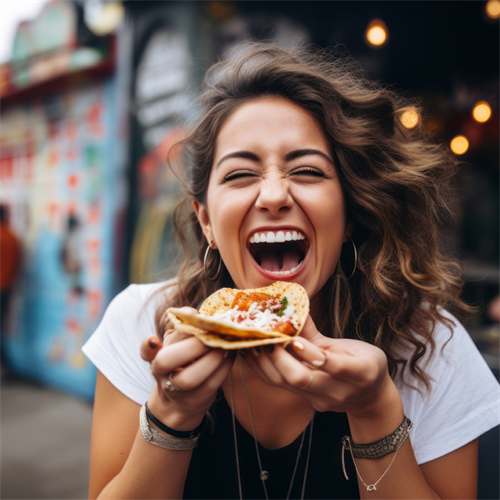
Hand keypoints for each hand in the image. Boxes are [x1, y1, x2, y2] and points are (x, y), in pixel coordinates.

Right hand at [140, 308, 234, 430]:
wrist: (179, 403)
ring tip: (225, 345)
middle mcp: (162, 375)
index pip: (157, 344)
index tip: (181, 324)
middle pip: (167, 361)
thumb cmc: (181, 365)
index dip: (168, 334)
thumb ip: (181, 329)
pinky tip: (230, 355)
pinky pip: (211, 384)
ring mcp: (178, 391)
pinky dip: (223, 368)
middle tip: (212, 334)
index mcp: (157, 358)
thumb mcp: (175, 347)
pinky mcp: (197, 401)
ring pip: (190, 377)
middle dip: (192, 345)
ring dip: (212, 358)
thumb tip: (190, 310)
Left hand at [246, 315, 397, 418]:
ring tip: (252, 340)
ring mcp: (321, 399)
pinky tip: (252, 354)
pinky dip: (264, 368)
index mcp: (360, 373)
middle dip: (278, 357)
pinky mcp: (308, 401)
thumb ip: (320, 334)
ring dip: (265, 361)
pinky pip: (281, 386)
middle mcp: (338, 390)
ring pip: (286, 384)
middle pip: (300, 379)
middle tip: (264, 335)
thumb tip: (293, 310)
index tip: (293, 339)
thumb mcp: (354, 346)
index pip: (334, 365)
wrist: (371, 398)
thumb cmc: (365, 364)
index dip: (311, 352)